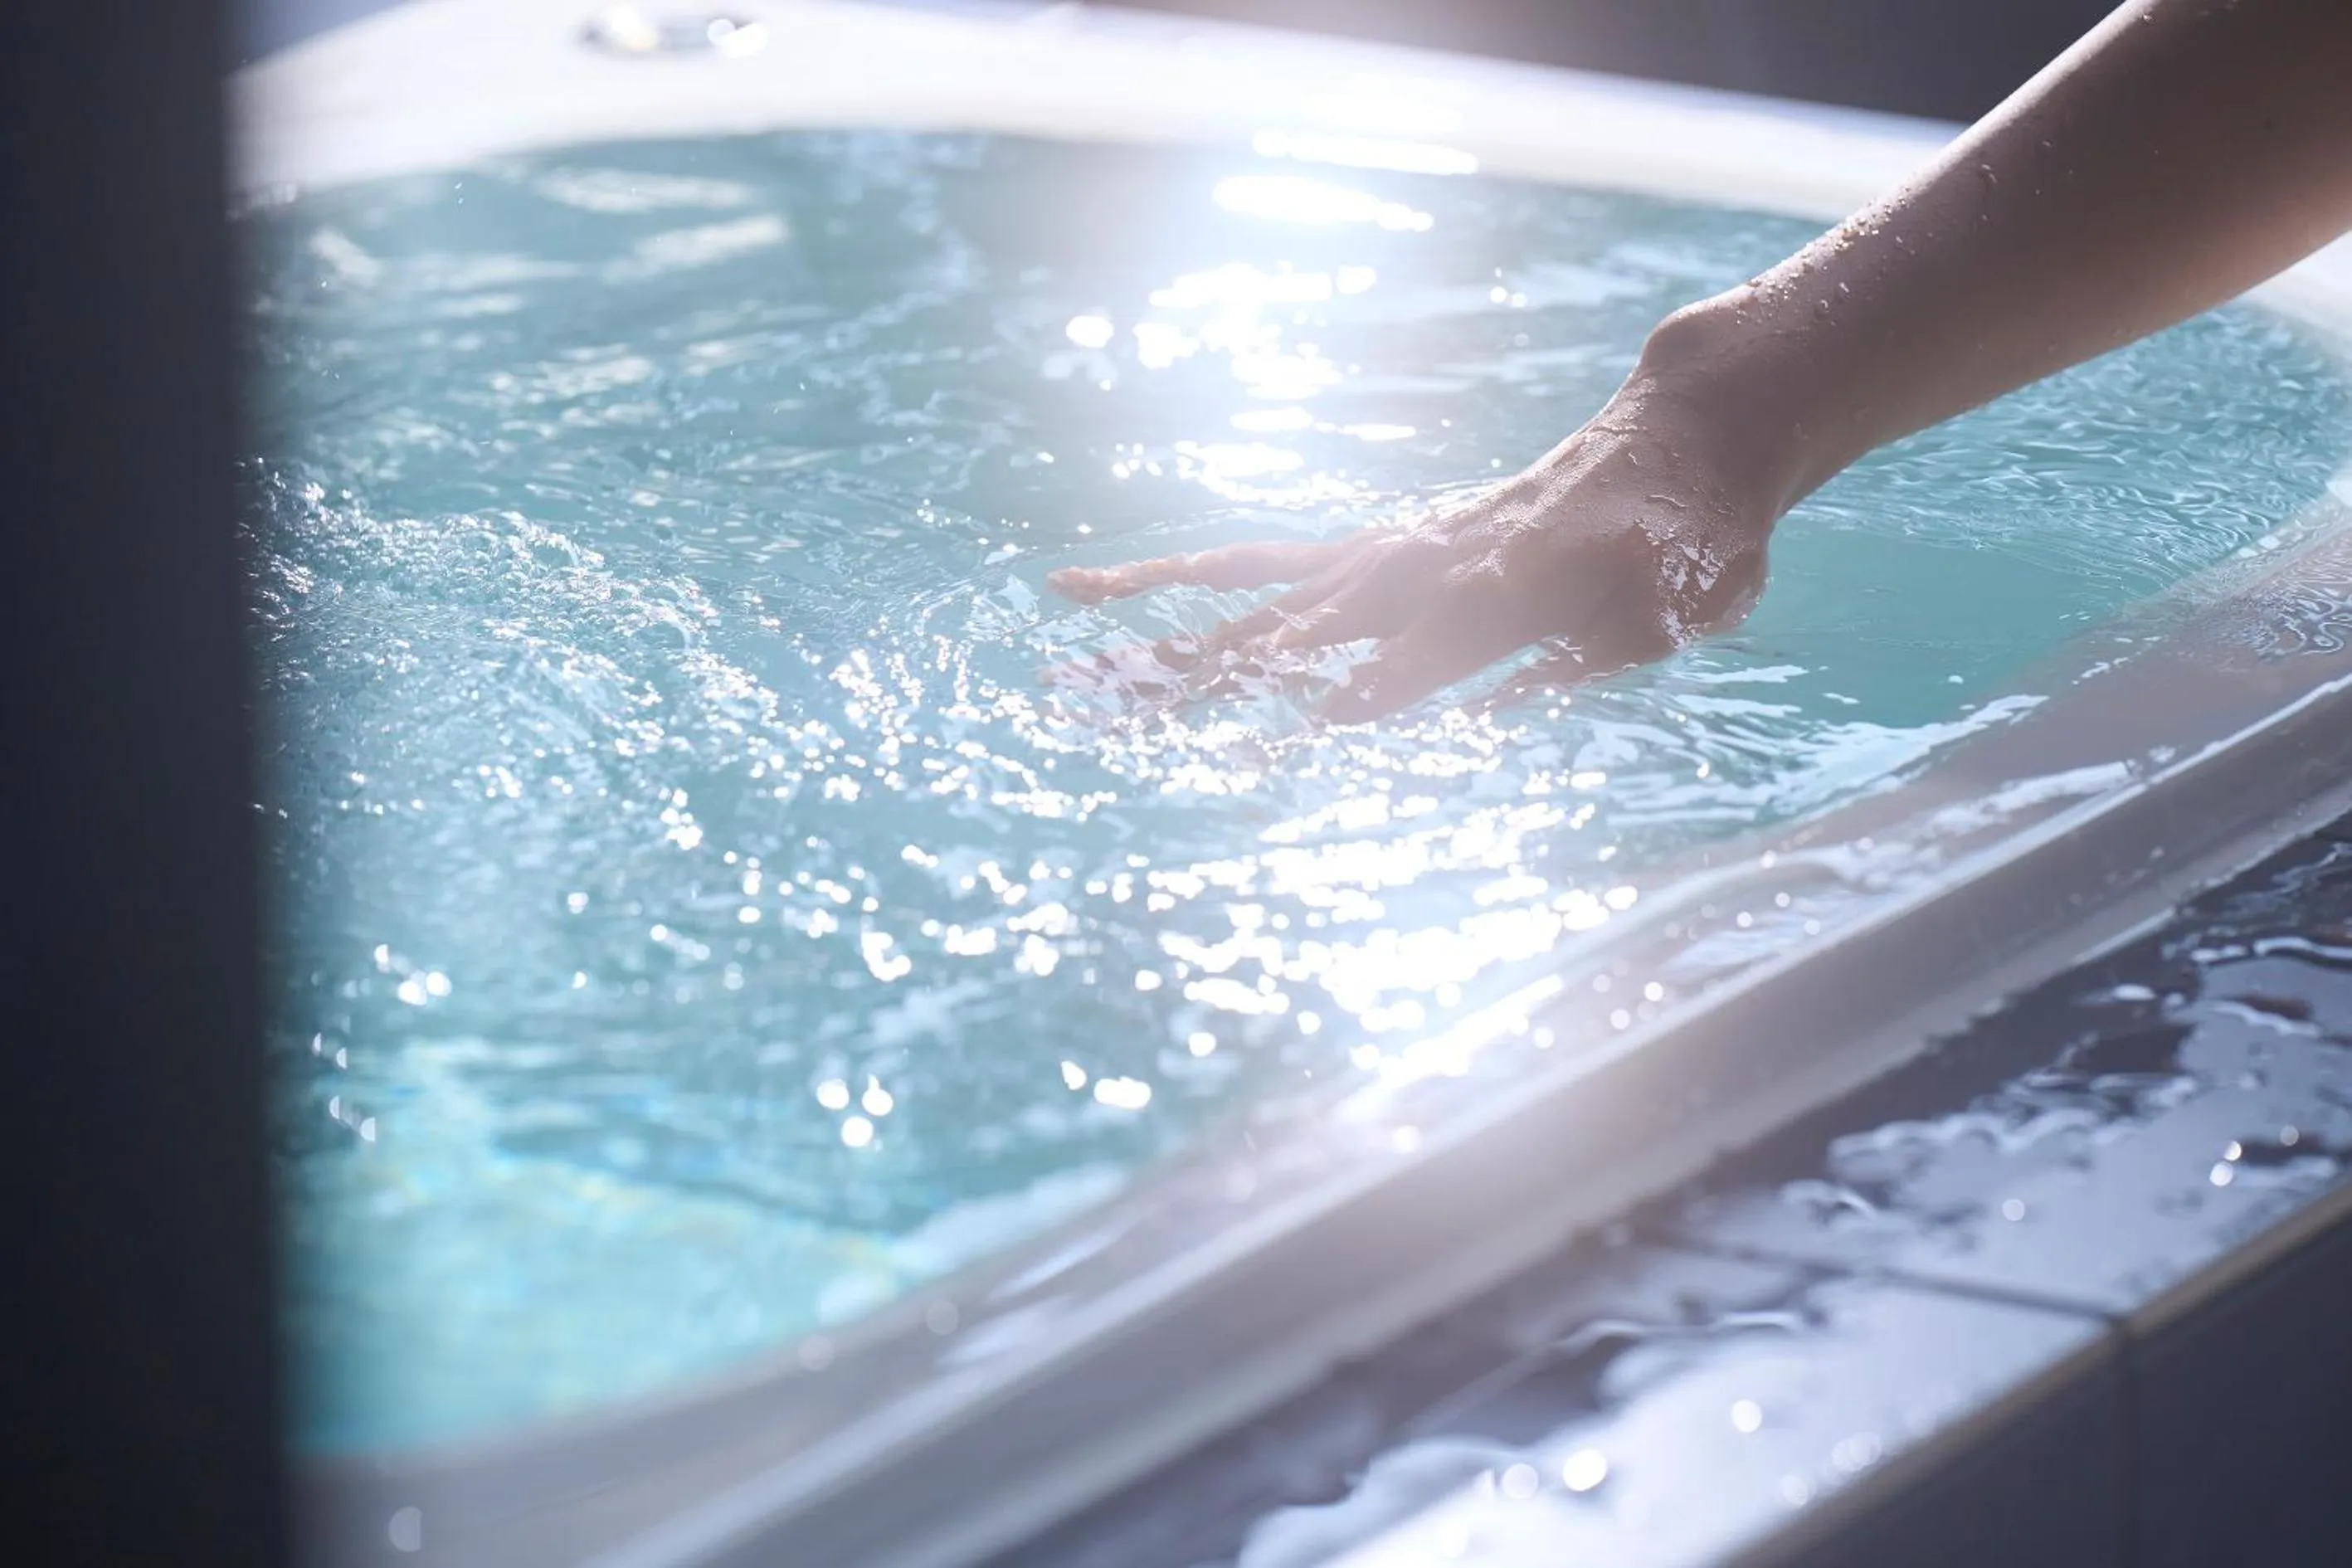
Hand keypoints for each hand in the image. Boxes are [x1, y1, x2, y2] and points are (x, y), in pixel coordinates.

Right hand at [1046, 375, 1776, 721]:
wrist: (1686, 439)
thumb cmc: (1695, 536)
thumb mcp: (1685, 593)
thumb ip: (1634, 628)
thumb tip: (1593, 658)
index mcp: (1496, 588)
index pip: (1401, 664)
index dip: (1340, 707)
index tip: (1266, 753)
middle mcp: (1422, 563)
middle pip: (1295, 633)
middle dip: (1207, 685)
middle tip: (1114, 723)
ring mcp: (1391, 550)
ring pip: (1255, 600)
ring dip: (1166, 640)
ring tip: (1072, 669)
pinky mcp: (1380, 546)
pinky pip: (1267, 562)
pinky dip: (1186, 575)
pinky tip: (1103, 588)